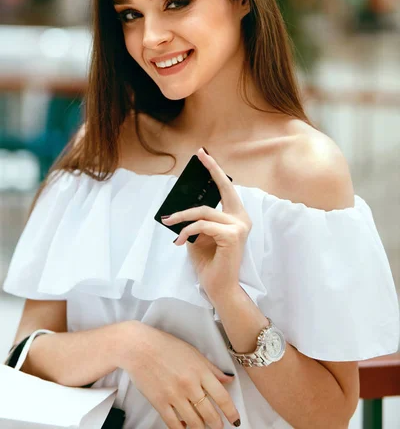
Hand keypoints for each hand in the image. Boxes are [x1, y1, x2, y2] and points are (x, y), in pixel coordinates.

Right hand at [119, 321, 240, 428]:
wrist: (139, 346)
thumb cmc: (165, 346)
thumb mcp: (193, 352)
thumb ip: (212, 368)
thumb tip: (227, 380)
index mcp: (200, 370)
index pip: (222, 397)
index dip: (231, 412)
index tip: (235, 420)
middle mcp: (189, 385)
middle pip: (209, 414)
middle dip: (217, 424)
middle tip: (219, 426)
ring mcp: (174, 395)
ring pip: (194, 422)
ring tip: (204, 428)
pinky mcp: (160, 403)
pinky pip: (174, 424)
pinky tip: (185, 427)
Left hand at [162, 147, 251, 299]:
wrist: (219, 288)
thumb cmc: (210, 263)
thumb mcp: (200, 236)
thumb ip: (197, 220)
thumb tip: (181, 204)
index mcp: (237, 217)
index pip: (227, 189)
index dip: (216, 171)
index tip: (204, 155)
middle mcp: (242, 219)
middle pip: (225, 188)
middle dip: (212, 169)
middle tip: (199, 155)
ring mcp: (240, 226)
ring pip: (204, 211)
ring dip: (182, 216)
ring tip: (169, 221)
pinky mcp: (233, 235)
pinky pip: (203, 225)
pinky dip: (187, 231)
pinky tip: (179, 240)